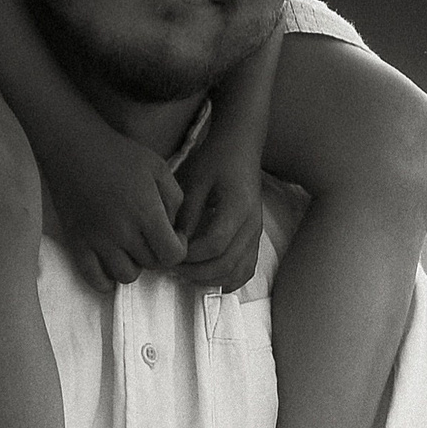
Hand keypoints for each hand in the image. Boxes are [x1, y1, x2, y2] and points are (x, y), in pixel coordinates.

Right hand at [42, 111, 185, 288]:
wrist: (73, 147)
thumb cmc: (118, 153)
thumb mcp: (158, 167)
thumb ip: (175, 199)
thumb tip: (174, 227)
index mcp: (146, 212)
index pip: (172, 255)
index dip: (179, 248)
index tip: (173, 234)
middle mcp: (122, 232)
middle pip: (151, 265)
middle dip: (157, 252)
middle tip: (150, 234)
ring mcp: (97, 240)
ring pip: (126, 276)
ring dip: (134, 265)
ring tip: (130, 246)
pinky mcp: (76, 242)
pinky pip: (94, 279)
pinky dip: (106, 280)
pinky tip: (110, 263)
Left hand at [173, 130, 263, 291]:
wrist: (239, 148)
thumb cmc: (216, 159)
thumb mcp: (195, 181)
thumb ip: (187, 213)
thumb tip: (175, 243)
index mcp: (238, 208)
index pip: (215, 244)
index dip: (190, 255)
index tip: (170, 252)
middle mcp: (252, 225)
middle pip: (226, 264)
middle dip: (195, 272)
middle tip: (171, 267)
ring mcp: (256, 234)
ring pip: (238, 272)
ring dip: (210, 279)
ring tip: (185, 272)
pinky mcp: (254, 238)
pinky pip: (246, 269)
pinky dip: (228, 279)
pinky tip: (208, 278)